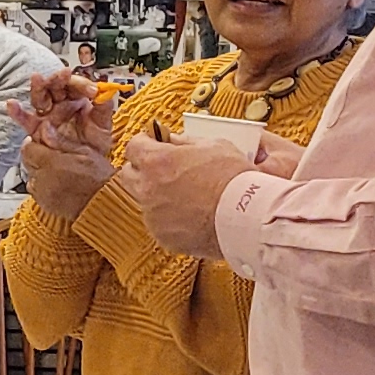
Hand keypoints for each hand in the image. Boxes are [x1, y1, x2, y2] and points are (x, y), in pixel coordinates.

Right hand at [15, 69, 116, 159]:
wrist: (86, 164)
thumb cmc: (93, 144)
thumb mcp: (103, 125)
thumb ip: (103, 108)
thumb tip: (102, 92)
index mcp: (76, 99)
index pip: (75, 84)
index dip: (81, 84)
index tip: (91, 90)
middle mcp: (60, 105)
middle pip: (55, 86)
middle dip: (58, 79)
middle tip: (64, 74)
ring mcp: (47, 116)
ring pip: (40, 97)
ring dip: (38, 87)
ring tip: (37, 79)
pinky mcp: (37, 129)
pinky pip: (26, 120)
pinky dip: (18, 113)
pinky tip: (12, 105)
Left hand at [16, 122, 112, 220]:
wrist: (106, 203)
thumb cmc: (100, 177)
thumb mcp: (84, 152)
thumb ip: (60, 141)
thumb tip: (45, 129)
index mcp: (52, 163)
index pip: (28, 149)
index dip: (33, 143)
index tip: (41, 141)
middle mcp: (43, 179)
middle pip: (27, 162)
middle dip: (36, 156)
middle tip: (51, 156)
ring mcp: (43, 194)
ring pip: (31, 177)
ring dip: (39, 172)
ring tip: (57, 171)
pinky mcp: (45, 205)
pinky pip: (36, 191)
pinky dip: (42, 185)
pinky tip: (57, 183)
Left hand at [118, 131, 262, 260]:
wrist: (247, 217)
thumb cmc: (234, 180)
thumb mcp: (213, 145)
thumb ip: (184, 142)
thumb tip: (171, 139)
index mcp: (157, 162)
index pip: (133, 147)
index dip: (144, 143)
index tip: (153, 143)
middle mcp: (148, 189)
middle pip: (128, 174)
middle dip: (142, 169)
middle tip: (163, 168)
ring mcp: (153, 215)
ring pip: (143, 200)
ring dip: (155, 194)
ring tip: (184, 194)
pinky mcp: (162, 236)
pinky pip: (157, 222)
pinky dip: (168, 217)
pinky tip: (190, 213)